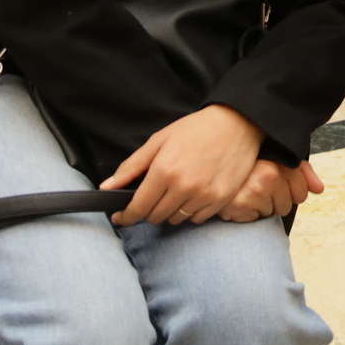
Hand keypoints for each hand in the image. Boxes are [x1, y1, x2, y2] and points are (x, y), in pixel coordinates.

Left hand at [100, 104, 266, 225]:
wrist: (237, 124)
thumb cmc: (196, 129)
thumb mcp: (159, 140)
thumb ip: (131, 166)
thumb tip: (107, 187)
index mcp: (164, 171)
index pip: (138, 207)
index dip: (126, 216)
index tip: (121, 217)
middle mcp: (184, 187)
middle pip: (155, 217)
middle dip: (148, 210)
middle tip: (152, 195)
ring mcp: (204, 196)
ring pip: (175, 220)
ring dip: (169, 211)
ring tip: (174, 191)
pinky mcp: (220, 200)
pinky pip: (196, 219)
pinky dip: (189, 212)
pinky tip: (191, 195)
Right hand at [217, 159, 325, 221]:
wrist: (209, 175)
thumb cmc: (245, 171)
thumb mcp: (275, 163)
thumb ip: (301, 172)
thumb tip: (319, 189)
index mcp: (276, 156)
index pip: (302, 187)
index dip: (292, 189)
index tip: (273, 182)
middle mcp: (268, 170)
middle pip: (293, 200)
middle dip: (279, 199)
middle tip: (258, 188)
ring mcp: (255, 188)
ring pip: (279, 210)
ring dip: (265, 206)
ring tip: (248, 193)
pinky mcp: (242, 204)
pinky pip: (262, 217)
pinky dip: (252, 214)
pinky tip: (240, 202)